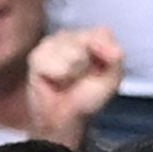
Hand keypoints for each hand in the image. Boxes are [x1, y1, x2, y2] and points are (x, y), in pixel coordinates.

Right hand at [22, 25, 124, 147]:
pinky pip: (50, 61)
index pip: (101, 33)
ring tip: (67, 80)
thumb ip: (116, 58)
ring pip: (68, 51)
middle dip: (86, 64)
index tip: (100, 69)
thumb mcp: (112, 79)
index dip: (103, 50)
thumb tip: (113, 49)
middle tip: (80, 78)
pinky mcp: (36, 56)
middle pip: (83, 40)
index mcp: (91, 38)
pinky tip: (54, 81)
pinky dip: (56, 76)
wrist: (64, 118)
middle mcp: (70, 36)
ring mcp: (50, 44)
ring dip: (72, 72)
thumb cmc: (87, 97)